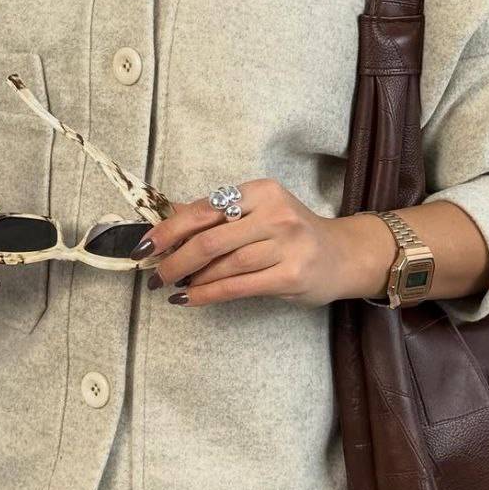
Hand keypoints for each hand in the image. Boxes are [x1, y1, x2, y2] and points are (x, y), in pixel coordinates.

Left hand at [134, 178, 388, 307]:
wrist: (344, 255)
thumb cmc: (293, 234)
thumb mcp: (260, 213)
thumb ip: (219, 216)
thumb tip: (166, 223)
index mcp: (262, 191)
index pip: (204, 209)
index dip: (169, 228)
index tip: (145, 245)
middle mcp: (275, 214)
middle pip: (209, 238)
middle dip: (173, 258)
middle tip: (153, 273)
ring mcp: (286, 245)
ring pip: (222, 265)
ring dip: (189, 278)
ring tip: (170, 285)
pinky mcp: (290, 275)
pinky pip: (237, 287)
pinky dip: (207, 294)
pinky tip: (189, 298)